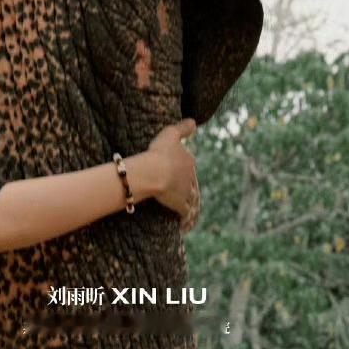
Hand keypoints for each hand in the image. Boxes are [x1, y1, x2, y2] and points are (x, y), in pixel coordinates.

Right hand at [145, 118, 199, 232]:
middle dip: (192, 193)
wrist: (154, 172)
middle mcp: (190, 177)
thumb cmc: (159, 151)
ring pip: (193, 201)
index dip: (186, 173)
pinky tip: (185, 226)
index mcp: (189, 161)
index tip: (184, 179)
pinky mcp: (180, 204)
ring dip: (193, 209)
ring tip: (191, 217)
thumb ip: (182, 128)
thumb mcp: (170, 133)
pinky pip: (185, 214)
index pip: (189, 168)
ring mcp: (186, 192)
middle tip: (191, 200)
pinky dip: (186, 220)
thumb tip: (194, 122)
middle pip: (193, 186)